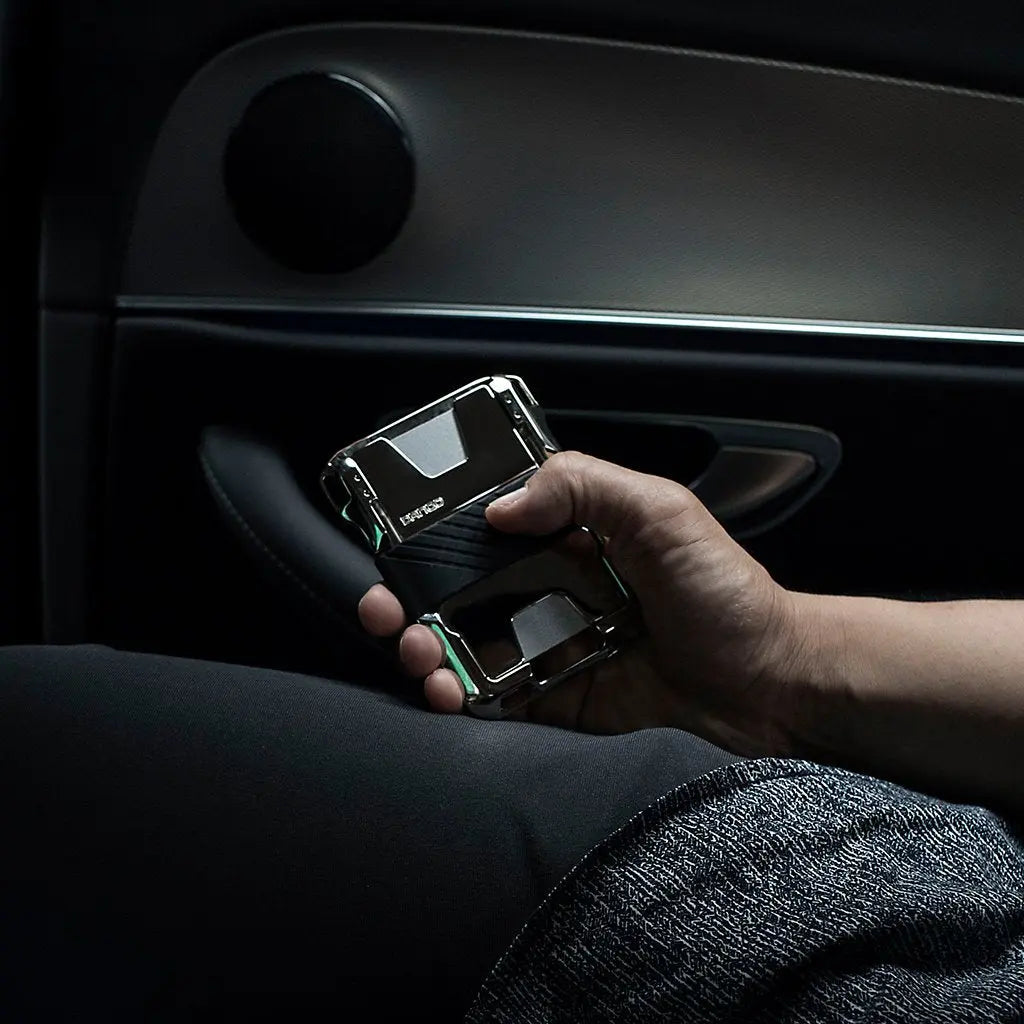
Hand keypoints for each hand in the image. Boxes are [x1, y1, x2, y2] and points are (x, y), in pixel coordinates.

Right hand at [359, 452, 804, 755]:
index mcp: (574, 540)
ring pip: (469, 648)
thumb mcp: (662, 513)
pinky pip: (498, 699)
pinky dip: (464, 698)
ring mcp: (554, 648)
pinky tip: (448, 691)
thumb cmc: (728, 595)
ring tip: (418, 654)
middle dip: (413, 600)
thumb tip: (503, 504)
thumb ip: (584, 487)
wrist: (772, 686)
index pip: (488, 531)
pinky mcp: (562, 702)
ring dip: (429, 650)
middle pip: (463, 594)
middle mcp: (555, 592)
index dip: (436, 539)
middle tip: (388, 610)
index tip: (399, 548)